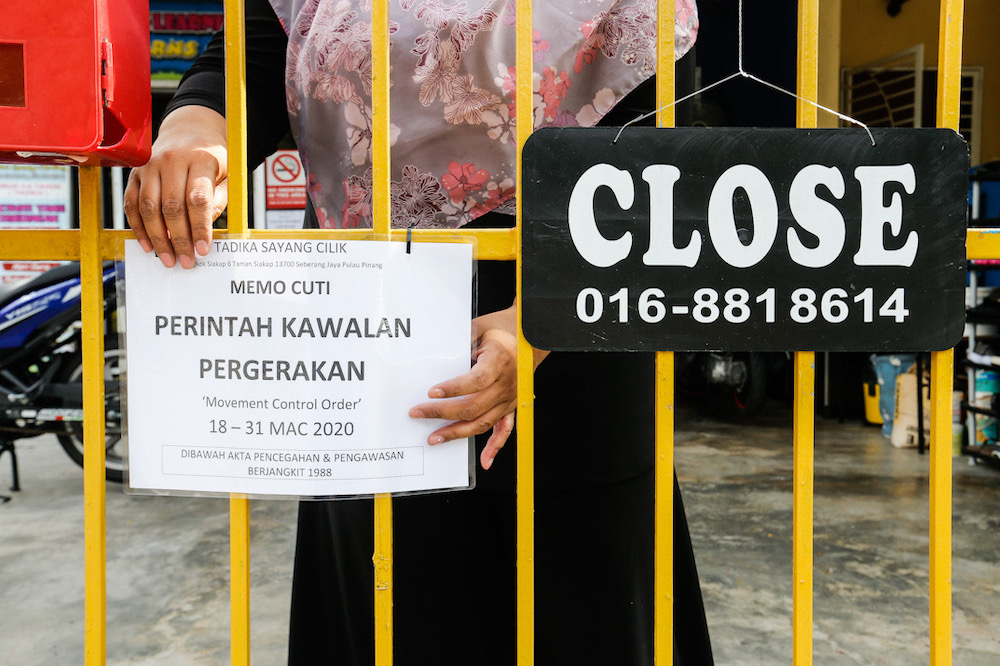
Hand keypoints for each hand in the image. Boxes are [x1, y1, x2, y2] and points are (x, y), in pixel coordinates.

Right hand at [124, 105, 228, 268]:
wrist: (189, 130)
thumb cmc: (212, 158)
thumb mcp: (227, 174)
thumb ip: (218, 201)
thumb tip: (204, 233)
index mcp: (199, 159)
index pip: (197, 199)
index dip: (200, 228)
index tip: (203, 250)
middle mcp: (171, 161)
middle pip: (171, 206)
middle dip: (179, 239)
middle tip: (186, 262)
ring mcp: (149, 166)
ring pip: (148, 207)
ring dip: (157, 238)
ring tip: (168, 259)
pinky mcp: (135, 173)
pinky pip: (131, 204)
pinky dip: (138, 227)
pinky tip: (148, 245)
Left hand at [408, 305, 547, 470]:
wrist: (531, 336)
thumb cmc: (504, 329)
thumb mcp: (481, 327)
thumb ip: (462, 341)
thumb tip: (436, 355)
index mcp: (499, 361)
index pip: (476, 380)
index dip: (453, 389)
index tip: (432, 391)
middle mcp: (506, 384)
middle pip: (474, 406)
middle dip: (442, 413)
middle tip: (418, 412)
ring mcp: (509, 398)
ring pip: (483, 422)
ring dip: (457, 432)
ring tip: (434, 438)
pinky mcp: (511, 405)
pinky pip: (505, 430)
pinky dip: (495, 447)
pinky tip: (484, 460)